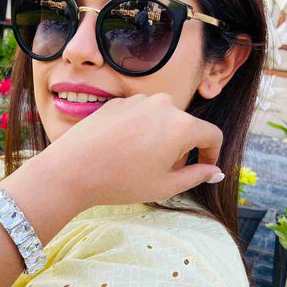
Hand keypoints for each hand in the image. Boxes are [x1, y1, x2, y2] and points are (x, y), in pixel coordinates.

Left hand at [38, 93, 223, 208]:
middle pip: (184, 126)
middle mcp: (163, 105)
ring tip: (137, 161)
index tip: (203, 168)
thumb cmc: (120, 181)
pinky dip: (137, 131)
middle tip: (162, 172)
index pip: (211, 135)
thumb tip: (214, 171)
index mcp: (181, 125)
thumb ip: (195, 176)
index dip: (211, 154)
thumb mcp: (163, 186)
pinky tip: (119, 150)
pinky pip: (137, 116)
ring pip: (159, 119)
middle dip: (180, 149)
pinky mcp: (117, 102)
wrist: (72, 169)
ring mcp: (137, 100)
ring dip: (158, 138)